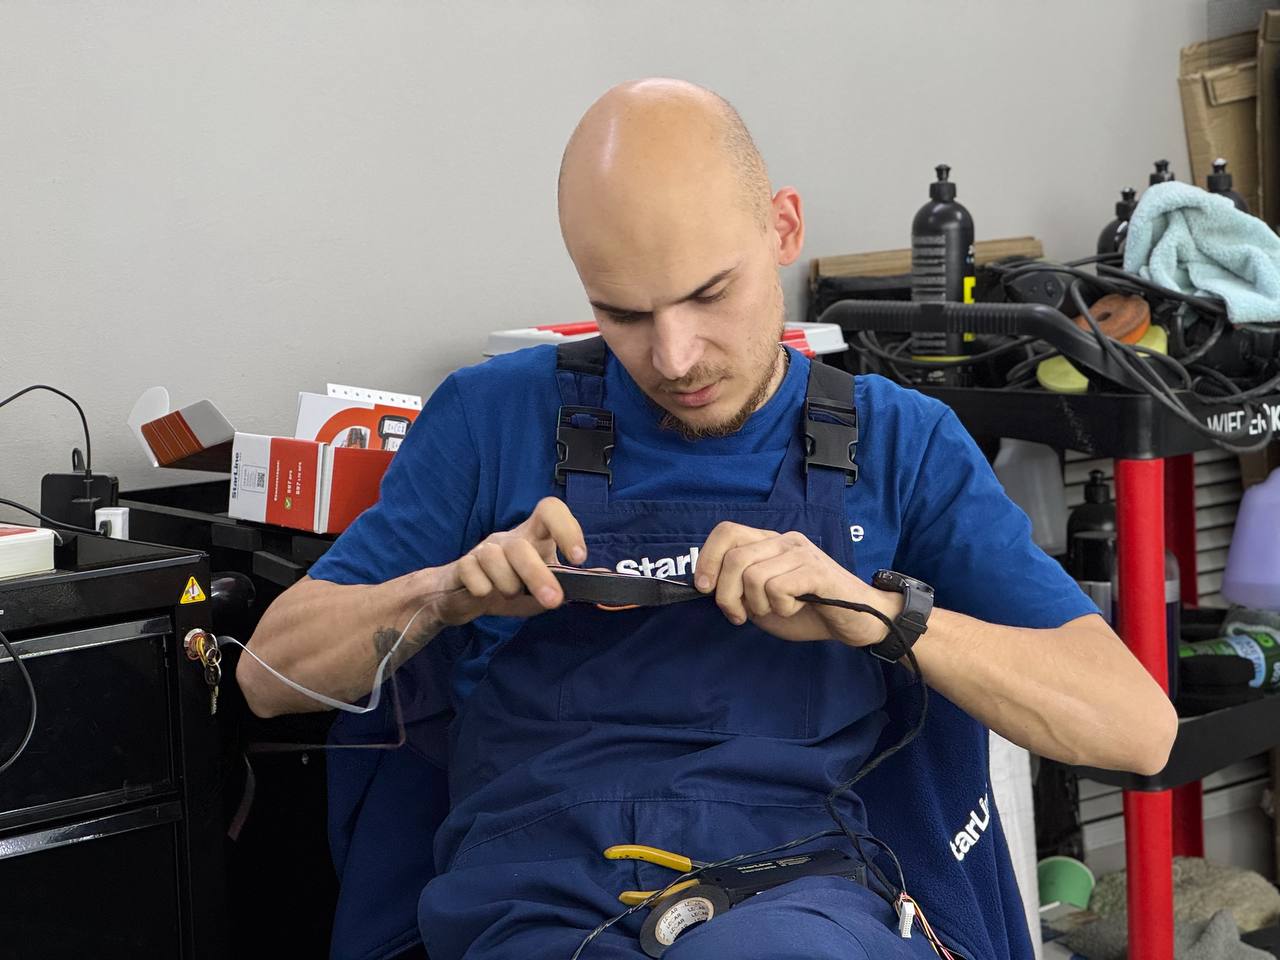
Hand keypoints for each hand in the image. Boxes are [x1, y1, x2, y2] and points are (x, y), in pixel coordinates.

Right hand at [428, 497, 586, 625]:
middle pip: (523, 546)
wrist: (463, 596)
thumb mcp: (545, 586)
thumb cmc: (511, 587)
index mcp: (533, 537)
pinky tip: (485, 593)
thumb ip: (571, 582)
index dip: (566, 529)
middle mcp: (509, 538)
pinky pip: (472, 572)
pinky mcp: (463, 565)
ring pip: (496, 558)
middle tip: (552, 600)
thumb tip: (605, 578)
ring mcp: (484, 549)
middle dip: (538, 575)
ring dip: (508, 584)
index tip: (578, 558)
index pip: (550, 511)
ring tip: (511, 594)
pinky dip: (482, 587)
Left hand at [693, 522, 901, 647]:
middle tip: (739, 616)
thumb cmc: (809, 611)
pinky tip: (797, 608)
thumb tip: (708, 586)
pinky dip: (781, 607)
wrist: (856, 623)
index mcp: (769, 543)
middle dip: (726, 596)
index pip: (726, 532)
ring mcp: (800, 552)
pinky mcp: (815, 570)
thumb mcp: (763, 601)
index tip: (704, 587)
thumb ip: (739, 590)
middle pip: (734, 559)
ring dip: (758, 606)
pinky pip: (777, 588)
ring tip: (778, 610)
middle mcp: (783, 541)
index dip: (707, 558)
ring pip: (753, 577)